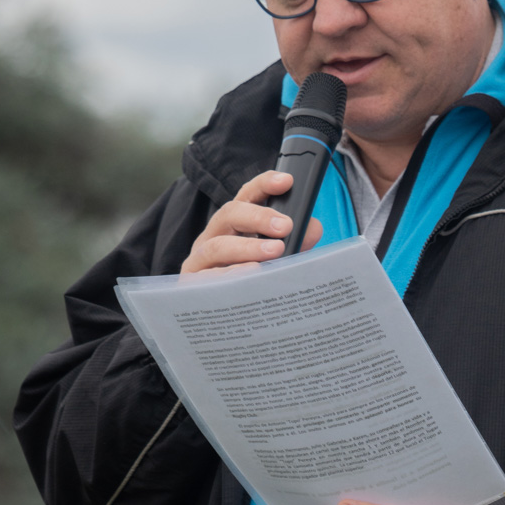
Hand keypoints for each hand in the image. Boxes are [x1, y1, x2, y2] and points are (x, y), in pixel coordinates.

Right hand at [181, 170, 321, 275]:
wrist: (222, 322)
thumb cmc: (252, 282)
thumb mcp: (277, 259)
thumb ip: (295, 243)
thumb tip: (312, 228)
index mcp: (235, 224)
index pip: (247, 196)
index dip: (264, 185)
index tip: (287, 182)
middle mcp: (215, 235)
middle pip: (230, 214)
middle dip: (258, 217)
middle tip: (286, 226)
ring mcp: (200, 259)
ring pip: (217, 246)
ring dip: (247, 248)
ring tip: (274, 252)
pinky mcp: (191, 285)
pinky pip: (207, 278)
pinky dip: (229, 276)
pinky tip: (249, 278)